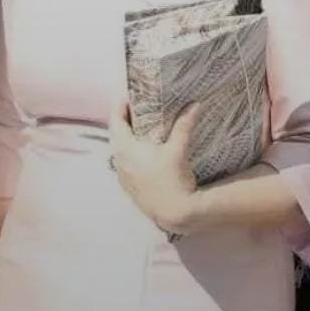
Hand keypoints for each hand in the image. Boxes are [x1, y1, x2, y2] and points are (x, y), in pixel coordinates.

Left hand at [109, 102, 200, 234]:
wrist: (174, 213)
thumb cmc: (173, 179)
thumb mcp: (178, 149)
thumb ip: (184, 125)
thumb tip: (194, 104)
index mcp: (124, 147)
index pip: (115, 119)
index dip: (121, 106)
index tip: (129, 97)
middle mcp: (118, 159)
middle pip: (116, 133)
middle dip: (126, 120)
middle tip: (138, 110)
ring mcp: (121, 174)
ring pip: (119, 149)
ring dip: (128, 138)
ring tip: (142, 130)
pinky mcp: (127, 186)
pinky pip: (123, 163)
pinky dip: (130, 154)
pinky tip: (144, 154)